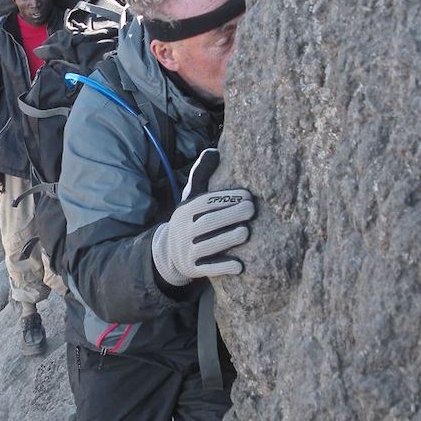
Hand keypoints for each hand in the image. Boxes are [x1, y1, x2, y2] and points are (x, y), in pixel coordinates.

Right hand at [151, 149, 254, 285]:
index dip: (226, 198)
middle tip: (252, 210)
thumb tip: (213, 150)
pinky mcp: (193, 269)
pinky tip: (240, 265)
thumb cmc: (189, 221)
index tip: (248, 195)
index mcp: (184, 211)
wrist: (168, 254)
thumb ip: (202, 176)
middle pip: (207, 223)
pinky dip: (224, 267)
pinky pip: (209, 269)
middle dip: (230, 215)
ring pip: (209, 245)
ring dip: (228, 238)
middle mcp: (183, 231)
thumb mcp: (190, 199)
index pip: (205, 203)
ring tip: (246, 231)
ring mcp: (187, 252)